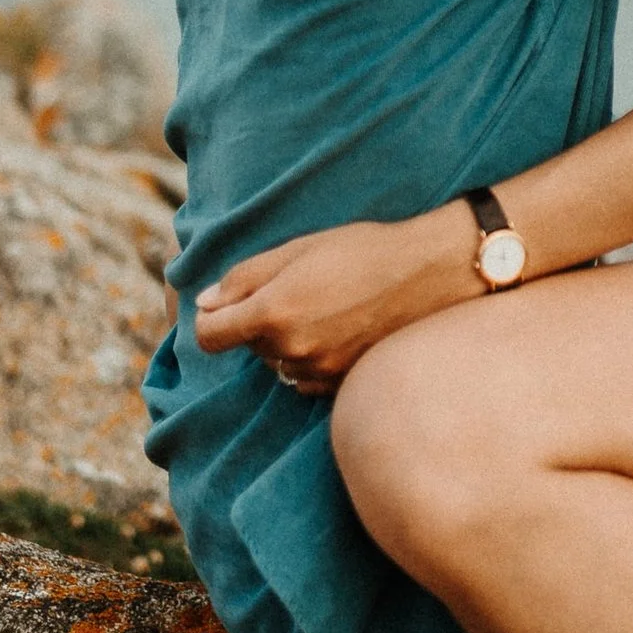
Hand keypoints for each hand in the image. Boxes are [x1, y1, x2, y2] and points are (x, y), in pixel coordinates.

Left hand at [194, 207, 478, 387]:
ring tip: (324, 309)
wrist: (428, 274)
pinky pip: (305, 378)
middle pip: (248, 347)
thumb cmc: (362, 251)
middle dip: (258, 322)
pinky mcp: (342, 383)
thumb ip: (243, 278)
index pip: (209, 335)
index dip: (210, 319)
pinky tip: (337, 330)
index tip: (223, 306)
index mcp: (274, 312)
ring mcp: (319, 371)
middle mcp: (292, 349)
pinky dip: (310, 358)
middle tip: (298, 291)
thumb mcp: (297, 250)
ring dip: (286, 342)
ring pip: (278, 363)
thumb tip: (204, 303)